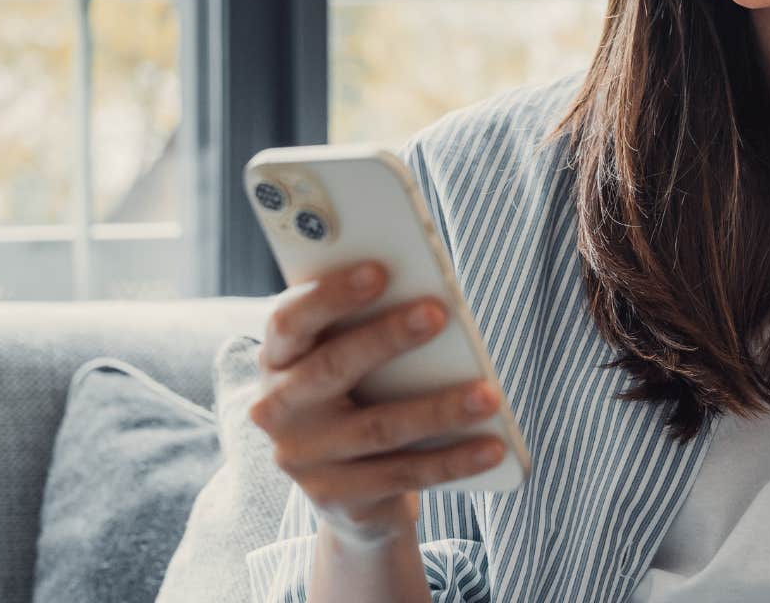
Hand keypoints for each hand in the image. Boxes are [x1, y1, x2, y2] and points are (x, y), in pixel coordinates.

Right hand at [248, 260, 505, 549]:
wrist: (347, 491)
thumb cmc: (358, 396)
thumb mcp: (347, 360)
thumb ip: (364, 327)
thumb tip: (426, 294)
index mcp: (277, 360)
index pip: (290, 320)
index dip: (331, 295)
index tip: (379, 270)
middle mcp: (277, 410)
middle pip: (332, 368)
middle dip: (387, 337)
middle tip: (438, 313)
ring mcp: (303, 459)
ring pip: (378, 428)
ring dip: (438, 409)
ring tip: (488, 394)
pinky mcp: (337, 498)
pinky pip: (403, 475)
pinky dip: (453, 460)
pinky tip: (492, 446)